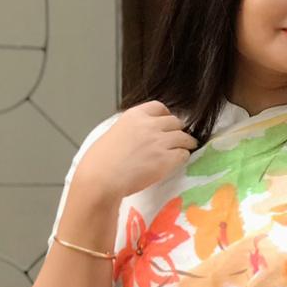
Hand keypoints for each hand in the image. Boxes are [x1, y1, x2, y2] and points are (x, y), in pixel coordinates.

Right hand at [75, 101, 197, 204]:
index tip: (166, 122)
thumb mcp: (114, 133)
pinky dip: (183, 157)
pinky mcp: (166, 159)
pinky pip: (183, 154)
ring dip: (186, 143)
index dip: (166, 115)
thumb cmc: (100, 161)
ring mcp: (160, 142)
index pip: (159, 107)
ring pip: (184, 137)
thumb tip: (138, 136)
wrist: (102, 178)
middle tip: (178, 139)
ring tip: (186, 148)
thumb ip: (131, 130)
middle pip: (175, 122)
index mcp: (134, 115)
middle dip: (177, 130)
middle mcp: (149, 125)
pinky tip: (179, 161)